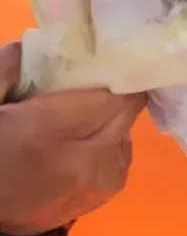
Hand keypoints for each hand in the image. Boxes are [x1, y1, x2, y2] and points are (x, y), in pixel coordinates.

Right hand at [0, 40, 146, 235]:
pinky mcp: (113, 189)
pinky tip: (79, 140)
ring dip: (107, 117)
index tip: (97, 59)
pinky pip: (122, 149)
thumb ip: (3, 73)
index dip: (110, 73)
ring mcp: (107, 178)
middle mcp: (90, 158)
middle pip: (124, 110)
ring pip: (125, 128)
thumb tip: (30, 46)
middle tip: (83, 85)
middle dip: (109, 93)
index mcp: (48, 133)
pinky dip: (107, 138)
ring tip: (75, 117)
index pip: (111, 95)